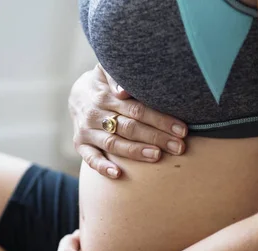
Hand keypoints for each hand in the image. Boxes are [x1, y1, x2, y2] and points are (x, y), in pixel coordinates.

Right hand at [69, 64, 187, 178]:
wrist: (77, 94)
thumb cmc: (103, 82)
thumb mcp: (106, 70)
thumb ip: (116, 76)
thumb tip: (123, 92)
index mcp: (104, 96)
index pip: (136, 110)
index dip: (160, 120)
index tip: (181, 129)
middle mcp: (95, 114)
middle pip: (129, 128)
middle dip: (156, 137)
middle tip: (178, 147)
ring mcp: (86, 131)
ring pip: (113, 143)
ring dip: (136, 152)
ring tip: (157, 156)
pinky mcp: (80, 144)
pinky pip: (90, 159)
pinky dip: (102, 167)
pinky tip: (117, 174)